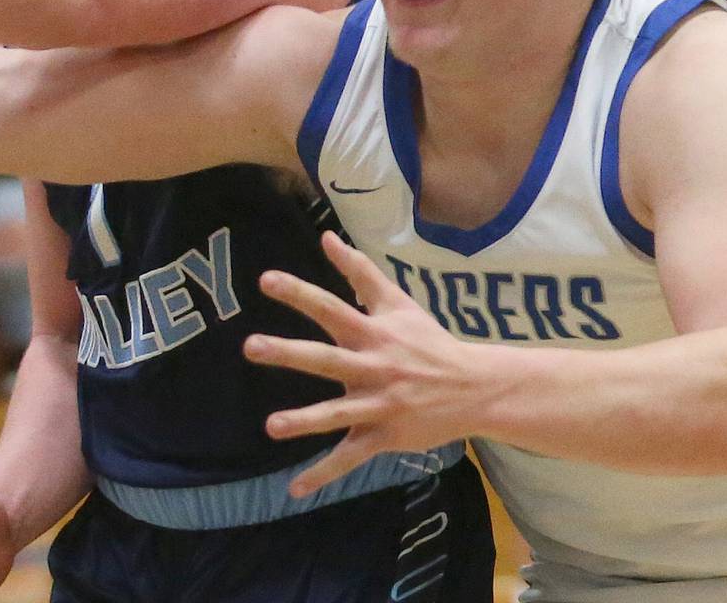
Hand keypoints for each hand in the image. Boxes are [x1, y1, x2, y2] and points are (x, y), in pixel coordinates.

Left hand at [243, 232, 471, 497]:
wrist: (475, 388)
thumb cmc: (428, 341)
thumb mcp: (397, 302)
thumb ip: (359, 271)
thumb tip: (326, 237)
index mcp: (373, 333)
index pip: (331, 307)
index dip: (299, 293)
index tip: (265, 280)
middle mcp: (373, 367)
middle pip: (326, 359)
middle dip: (289, 354)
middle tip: (251, 346)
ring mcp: (378, 404)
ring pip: (337, 414)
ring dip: (305, 421)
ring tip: (271, 426)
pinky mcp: (384, 436)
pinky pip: (349, 457)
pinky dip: (323, 475)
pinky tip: (294, 490)